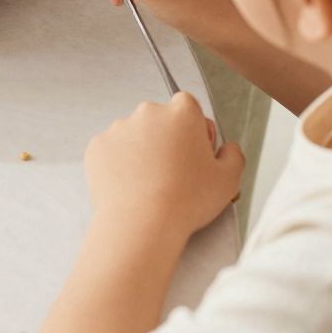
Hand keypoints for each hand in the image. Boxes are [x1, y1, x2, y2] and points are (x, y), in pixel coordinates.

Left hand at [85, 93, 243, 240]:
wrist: (141, 224)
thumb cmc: (186, 201)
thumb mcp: (229, 180)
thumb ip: (233, 155)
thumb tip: (227, 148)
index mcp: (182, 112)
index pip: (189, 107)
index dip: (194, 130)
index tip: (195, 154)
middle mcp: (148, 112)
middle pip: (160, 120)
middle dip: (167, 140)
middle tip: (173, 174)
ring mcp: (119, 128)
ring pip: (135, 135)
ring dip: (142, 152)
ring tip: (150, 186)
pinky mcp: (97, 146)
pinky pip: (112, 151)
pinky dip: (119, 165)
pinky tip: (131, 187)